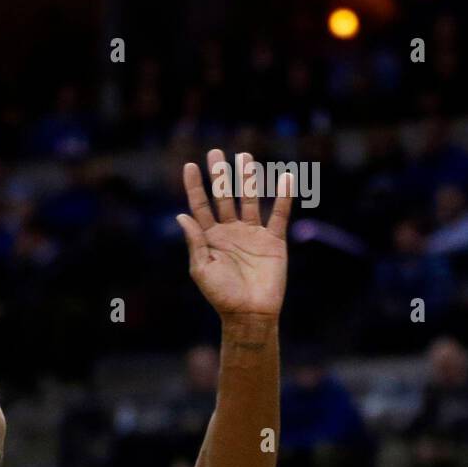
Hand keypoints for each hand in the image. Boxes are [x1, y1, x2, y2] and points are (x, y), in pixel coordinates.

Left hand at [178, 151, 291, 320]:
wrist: (249, 314)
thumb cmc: (221, 296)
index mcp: (209, 238)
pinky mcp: (273, 241)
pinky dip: (283, 197)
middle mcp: (230, 231)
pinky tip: (286, 177)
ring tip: (245, 157)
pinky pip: (279, 215)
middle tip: (216, 152)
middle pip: (224, 197)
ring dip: (248, 179)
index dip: (195, 187)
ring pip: (250, 200)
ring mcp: (252, 234)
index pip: (200, 206)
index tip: (190, 166)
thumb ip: (195, 241)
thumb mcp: (201, 269)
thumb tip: (181, 215)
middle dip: (220, 175)